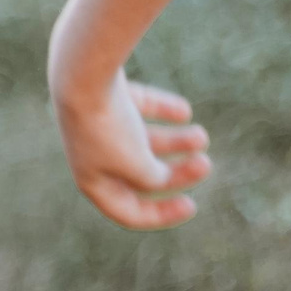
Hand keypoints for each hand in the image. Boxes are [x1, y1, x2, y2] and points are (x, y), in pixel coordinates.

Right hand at [52, 68, 212, 228]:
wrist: (84, 75)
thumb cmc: (111, 128)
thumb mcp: (138, 166)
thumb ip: (154, 178)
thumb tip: (163, 176)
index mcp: (93, 183)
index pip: (128, 212)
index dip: (161, 214)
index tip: (192, 205)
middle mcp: (94, 157)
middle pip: (142, 176)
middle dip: (177, 173)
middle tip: (206, 163)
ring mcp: (101, 125)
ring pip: (145, 142)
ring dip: (177, 142)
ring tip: (201, 137)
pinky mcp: (110, 97)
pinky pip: (142, 109)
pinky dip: (164, 111)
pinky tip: (184, 112)